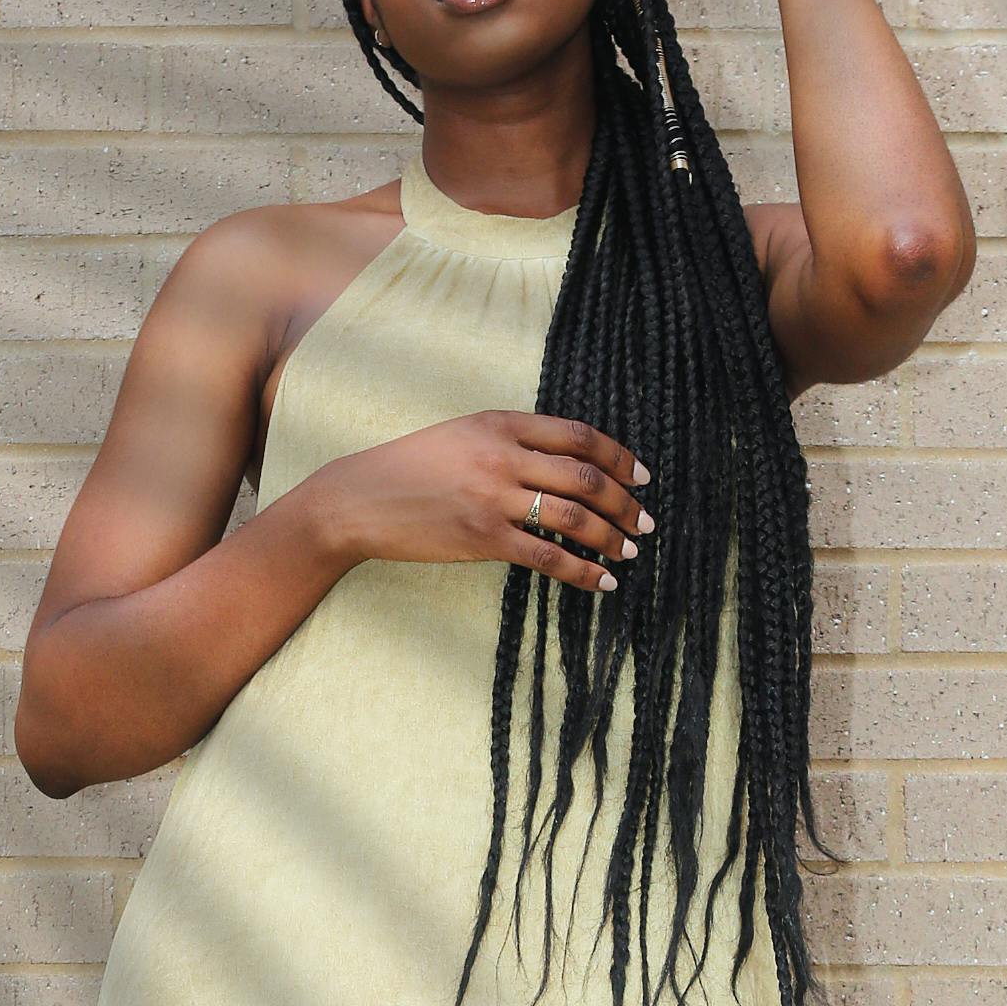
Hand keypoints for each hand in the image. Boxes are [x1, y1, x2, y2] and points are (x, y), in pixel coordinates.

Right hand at [311, 411, 655, 594]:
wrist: (360, 499)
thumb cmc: (411, 466)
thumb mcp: (462, 435)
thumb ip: (511, 440)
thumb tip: (567, 462)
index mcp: (500, 423)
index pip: (578, 436)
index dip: (618, 457)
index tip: (641, 475)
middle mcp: (502, 456)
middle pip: (585, 477)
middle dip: (625, 502)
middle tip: (646, 521)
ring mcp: (493, 498)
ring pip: (573, 518)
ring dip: (611, 537)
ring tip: (630, 551)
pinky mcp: (483, 538)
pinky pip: (547, 556)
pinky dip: (582, 572)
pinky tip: (602, 582)